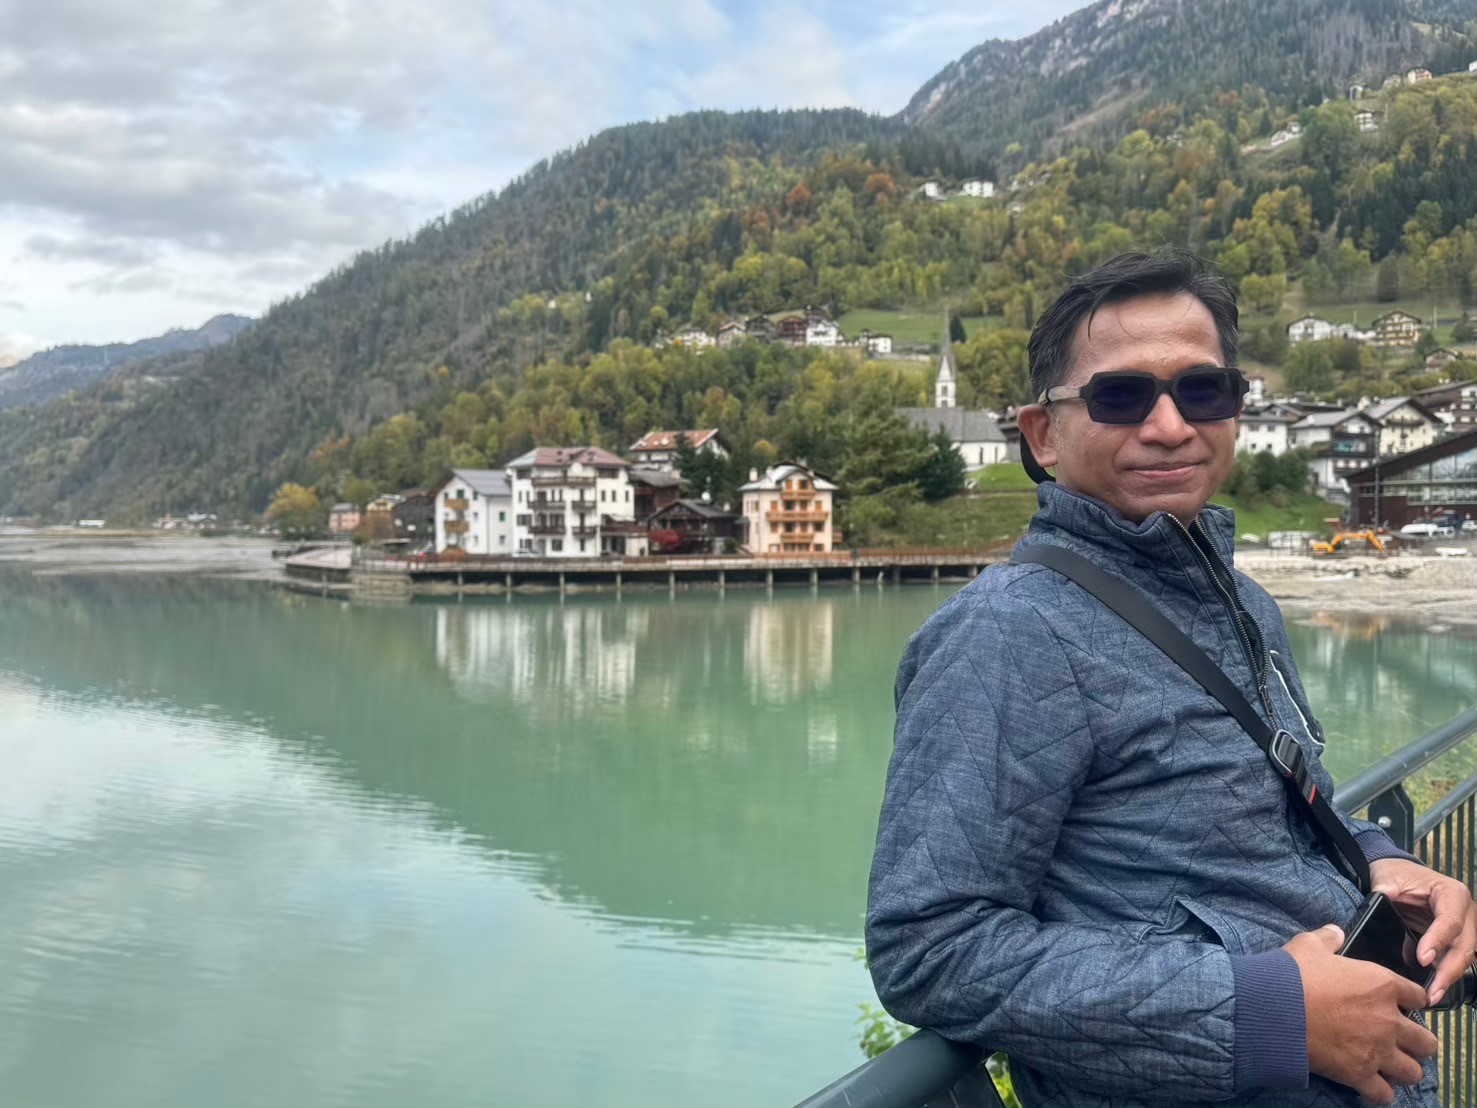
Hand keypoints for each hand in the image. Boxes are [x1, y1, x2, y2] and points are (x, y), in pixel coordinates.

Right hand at [1284, 924, 1436, 1104]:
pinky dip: (1378, 1092)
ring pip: (1413, 1072)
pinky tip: (1368, 1084)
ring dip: (1402, 1069)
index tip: (1403, 1003)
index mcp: (1383, 985)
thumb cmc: (1293, 974)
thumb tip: (1336, 932)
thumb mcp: (1310, 945)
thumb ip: (1329, 938)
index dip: (1412, 1000)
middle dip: (1416, 1043)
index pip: (1419, 996)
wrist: (1274, 1009)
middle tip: (1399, 1040)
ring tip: (1388, 1066)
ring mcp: (1377, 1051)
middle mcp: (1389, 1021)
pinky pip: (1384, 1095)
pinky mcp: (1359, 1074)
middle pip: (1427, 1042)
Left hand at [1372, 857, 1476, 1004]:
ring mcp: (1464, 927)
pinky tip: (1432, 989)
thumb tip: (1382, 900)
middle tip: (1432, 990)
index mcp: (1452, 893)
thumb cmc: (1396, 873)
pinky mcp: (1455, 939)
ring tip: (1432, 996)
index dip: (1438, 942)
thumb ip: (1386, 891)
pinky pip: (1454, 959)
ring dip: (1449, 977)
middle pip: (1465, 946)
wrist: (1398, 872)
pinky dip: (1444, 974)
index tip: (1422, 959)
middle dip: (1449, 970)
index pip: (1450, 922)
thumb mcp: (1388, 878)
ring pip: (1464, 957)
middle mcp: (1465, 911)